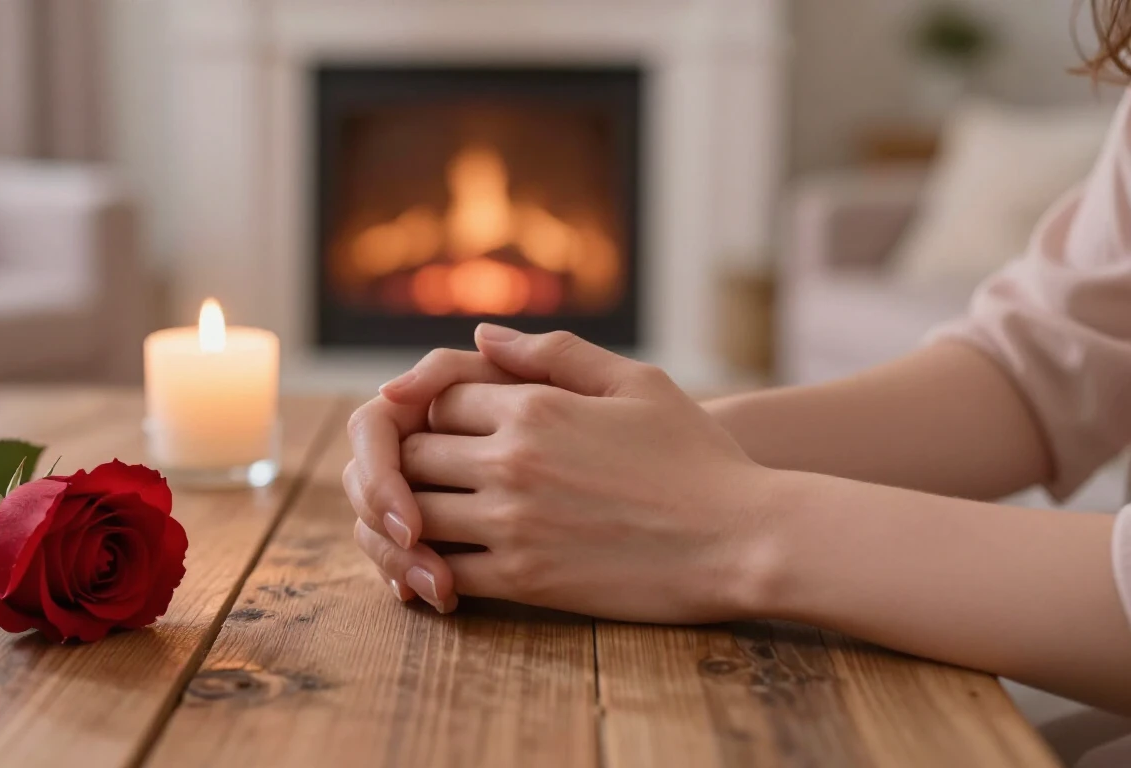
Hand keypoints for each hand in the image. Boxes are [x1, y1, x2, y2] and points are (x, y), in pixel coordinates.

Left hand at [353, 325, 775, 621]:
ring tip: (425, 520)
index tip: (453, 431)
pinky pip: (446, 570)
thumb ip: (554, 354)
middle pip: (415, 454)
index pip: (439, 398)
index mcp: (535, 405)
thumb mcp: (636, 381)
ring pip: (416, 514)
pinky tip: (446, 565)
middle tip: (426, 477)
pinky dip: (431, 568)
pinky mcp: (524, 579)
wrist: (742, 540)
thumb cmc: (696, 457)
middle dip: (412, 463)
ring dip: (412, 516)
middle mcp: (512, 461)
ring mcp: (513, 523)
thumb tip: (481, 336)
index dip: (437, 412)